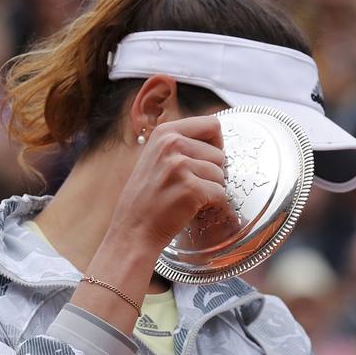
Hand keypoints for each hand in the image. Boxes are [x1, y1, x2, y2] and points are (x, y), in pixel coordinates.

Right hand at [112, 115, 228, 252]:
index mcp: (165, 132)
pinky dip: (211, 204)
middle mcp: (172, 143)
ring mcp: (180, 166)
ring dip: (211, 189)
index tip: (206, 160)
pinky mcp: (190, 188)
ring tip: (186, 197)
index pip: (212, 125)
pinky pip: (220, 193)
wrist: (133, 230)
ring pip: (221, 174)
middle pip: (219, 153)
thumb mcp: (157, 157)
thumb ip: (181, 144)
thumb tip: (215, 138)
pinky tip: (190, 208)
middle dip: (212, 172)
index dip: (216, 144)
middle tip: (190, 186)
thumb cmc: (147, 198)